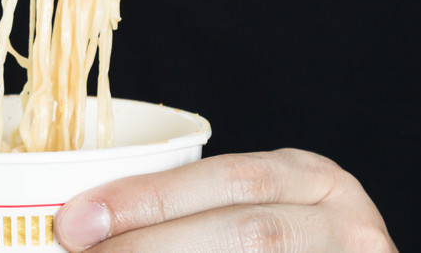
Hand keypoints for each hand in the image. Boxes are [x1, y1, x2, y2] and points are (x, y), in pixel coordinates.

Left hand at [55, 149, 395, 251]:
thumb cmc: (283, 237)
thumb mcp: (252, 206)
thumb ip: (187, 206)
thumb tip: (84, 220)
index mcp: (313, 179)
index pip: (228, 179)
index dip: (149, 198)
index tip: (75, 219)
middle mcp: (345, 224)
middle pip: (246, 232)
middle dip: (154, 242)